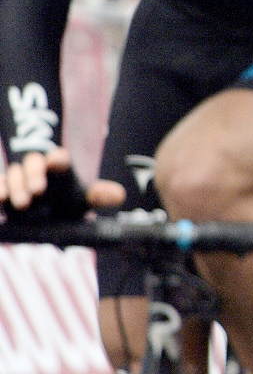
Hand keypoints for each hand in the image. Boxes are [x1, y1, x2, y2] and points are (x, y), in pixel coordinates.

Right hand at [3, 148, 123, 215]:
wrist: (47, 214)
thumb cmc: (68, 202)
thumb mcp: (84, 200)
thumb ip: (100, 196)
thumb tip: (119, 195)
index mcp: (61, 168)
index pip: (60, 159)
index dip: (58, 159)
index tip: (56, 162)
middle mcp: (38, 169)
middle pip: (34, 163)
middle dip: (34, 174)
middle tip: (38, 191)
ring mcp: (19, 178)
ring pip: (14, 173)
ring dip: (16, 186)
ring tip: (22, 203)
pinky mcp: (5, 188)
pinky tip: (0, 197)